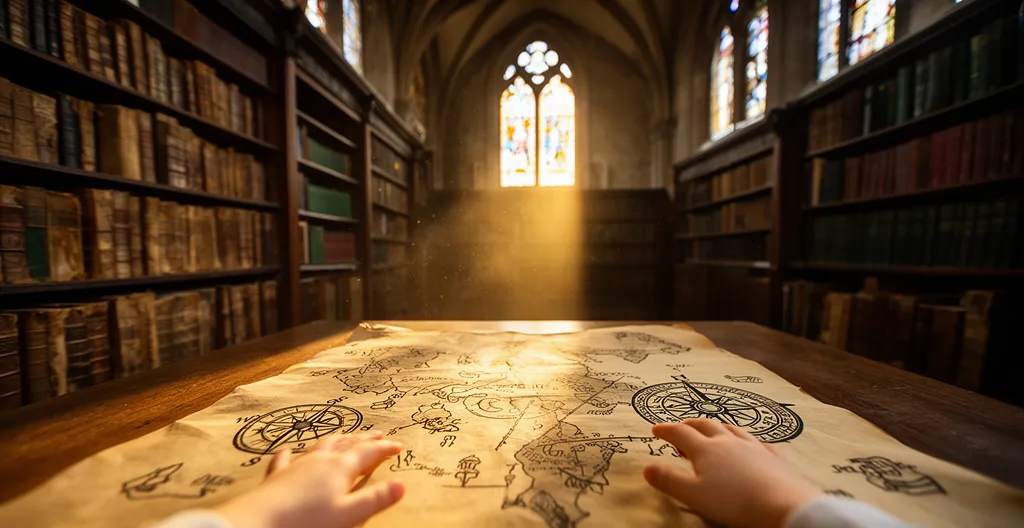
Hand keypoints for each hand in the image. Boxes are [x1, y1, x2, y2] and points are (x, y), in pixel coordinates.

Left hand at [216, 431, 404, 527]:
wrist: (259, 522)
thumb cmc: (307, 521)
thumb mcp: (348, 514)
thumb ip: (374, 499)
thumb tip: (401, 484)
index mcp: (340, 469)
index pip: (368, 453)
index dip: (385, 449)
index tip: (398, 445)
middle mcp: (320, 461)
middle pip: (347, 444)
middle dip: (364, 439)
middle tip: (377, 434)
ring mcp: (297, 466)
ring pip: (321, 446)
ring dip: (337, 440)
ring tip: (345, 435)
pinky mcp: (277, 477)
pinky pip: (285, 459)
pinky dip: (290, 453)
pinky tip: (288, 449)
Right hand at [643, 419, 821, 527]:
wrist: (782, 505)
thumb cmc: (734, 502)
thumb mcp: (694, 495)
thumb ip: (669, 481)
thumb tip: (646, 468)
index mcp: (706, 450)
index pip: (680, 434)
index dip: (666, 430)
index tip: (655, 429)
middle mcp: (728, 442)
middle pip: (705, 426)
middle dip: (690, 425)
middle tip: (681, 428)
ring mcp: (753, 447)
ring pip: (731, 429)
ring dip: (717, 427)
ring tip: (711, 430)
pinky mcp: (773, 457)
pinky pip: (757, 441)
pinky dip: (746, 439)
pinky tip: (750, 443)